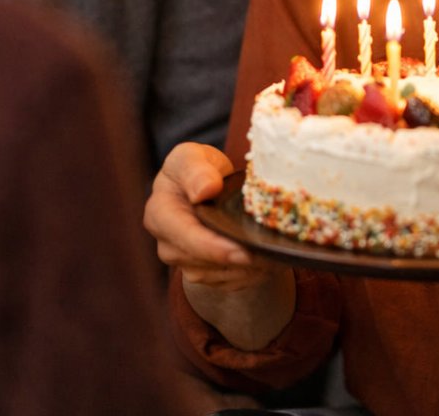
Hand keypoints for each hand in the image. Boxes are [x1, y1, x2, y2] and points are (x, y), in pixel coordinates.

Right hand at [145, 144, 293, 349]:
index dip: (214, 248)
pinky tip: (271, 262)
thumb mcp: (192, 157)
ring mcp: (184, 263)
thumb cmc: (197, 168)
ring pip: (219, 277)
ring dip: (249, 270)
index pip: (185, 237)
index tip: (243, 252)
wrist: (205, 186)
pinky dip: (252, 274)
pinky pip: (229, 282)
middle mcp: (167, 245)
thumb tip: (205, 190)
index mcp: (160, 214)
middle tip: (273, 257)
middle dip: (239, 262)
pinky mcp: (203, 273)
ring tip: (278, 257)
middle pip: (204, 263)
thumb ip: (196, 170)